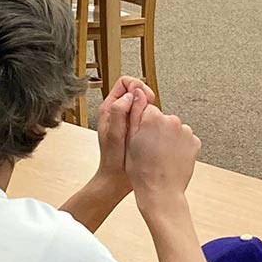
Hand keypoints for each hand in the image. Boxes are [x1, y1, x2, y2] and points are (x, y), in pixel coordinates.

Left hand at [95, 77, 155, 193]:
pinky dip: (150, 117)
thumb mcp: (115, 134)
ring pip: (141, 102)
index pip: (124, 82)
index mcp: (109, 109)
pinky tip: (151, 127)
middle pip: (134, 90)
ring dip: (148, 107)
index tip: (145, 97)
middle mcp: (118, 111)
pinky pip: (144, 114)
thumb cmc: (113, 159)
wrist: (116, 179)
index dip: (136, 85)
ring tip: (149, 119)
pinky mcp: (135, 127)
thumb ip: (119, 112)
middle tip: (150, 106)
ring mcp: (126, 119)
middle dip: (145, 95)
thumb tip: (130, 95)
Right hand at [126, 105, 200, 211]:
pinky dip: (179, 146)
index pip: (148, 110)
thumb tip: (138, 93)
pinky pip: (185, 140)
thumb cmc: (142, 171)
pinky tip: (170, 158)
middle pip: (163, 119)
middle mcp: (172, 121)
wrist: (160, 192)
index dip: (143, 124)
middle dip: (158, 129)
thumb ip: (134, 113)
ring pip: (175, 129)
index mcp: (154, 118)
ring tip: (161, 155)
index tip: (142, 137)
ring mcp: (185, 132)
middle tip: (150, 149)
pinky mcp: (194, 142)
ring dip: (169, 138)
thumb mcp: (129, 140)